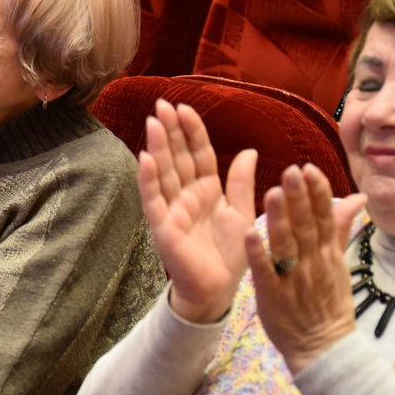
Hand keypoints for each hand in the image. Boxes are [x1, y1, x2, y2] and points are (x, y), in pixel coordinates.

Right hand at [137, 100, 256, 322]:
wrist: (219, 289)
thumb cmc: (231, 254)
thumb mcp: (242, 212)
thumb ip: (242, 182)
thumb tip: (248, 151)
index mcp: (207, 189)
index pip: (198, 153)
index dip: (191, 131)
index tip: (184, 107)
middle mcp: (186, 195)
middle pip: (177, 156)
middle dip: (169, 130)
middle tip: (161, 104)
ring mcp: (172, 209)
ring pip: (164, 171)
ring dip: (157, 146)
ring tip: (152, 121)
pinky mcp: (162, 226)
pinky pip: (153, 199)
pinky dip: (148, 179)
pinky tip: (145, 157)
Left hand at [246, 164, 366, 374]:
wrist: (323, 347)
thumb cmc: (329, 303)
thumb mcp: (340, 264)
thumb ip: (342, 229)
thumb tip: (357, 198)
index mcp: (328, 254)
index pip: (326, 218)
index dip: (318, 193)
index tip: (309, 168)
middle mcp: (313, 263)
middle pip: (308, 226)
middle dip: (300, 197)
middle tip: (292, 170)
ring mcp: (293, 279)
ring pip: (287, 245)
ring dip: (280, 219)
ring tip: (272, 192)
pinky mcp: (272, 295)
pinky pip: (264, 271)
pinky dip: (257, 252)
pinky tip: (248, 232)